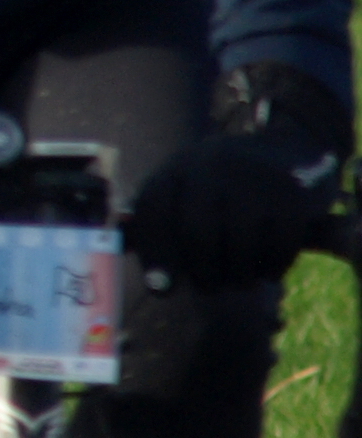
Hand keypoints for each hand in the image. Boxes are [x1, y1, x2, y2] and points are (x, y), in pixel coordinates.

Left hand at [132, 64, 347, 288]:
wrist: (293, 147)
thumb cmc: (229, 182)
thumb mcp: (190, 187)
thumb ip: (163, 222)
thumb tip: (142, 272)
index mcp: (178, 167)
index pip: (152, 211)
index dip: (154, 254)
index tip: (160, 290)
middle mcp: (211, 166)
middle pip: (197, 235)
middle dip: (202, 274)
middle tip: (210, 288)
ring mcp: (253, 177)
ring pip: (239, 247)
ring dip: (239, 277)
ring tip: (240, 281)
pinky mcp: (294, 194)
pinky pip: (279, 248)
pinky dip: (272, 268)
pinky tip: (268, 270)